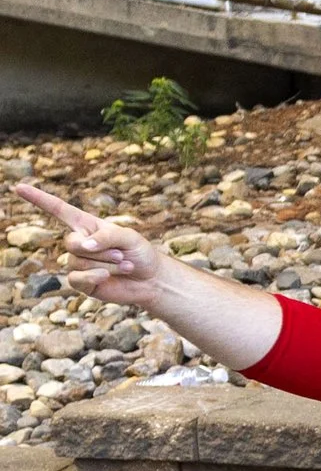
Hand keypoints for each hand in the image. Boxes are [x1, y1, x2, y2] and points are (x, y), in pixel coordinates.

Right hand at [14, 182, 162, 303]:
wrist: (152, 280)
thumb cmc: (141, 253)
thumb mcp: (129, 237)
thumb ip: (107, 235)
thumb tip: (83, 246)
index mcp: (86, 226)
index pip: (58, 209)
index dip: (38, 198)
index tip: (18, 188)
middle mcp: (78, 243)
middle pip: (71, 243)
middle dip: (100, 250)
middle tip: (121, 255)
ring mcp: (78, 263)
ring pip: (78, 262)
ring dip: (106, 264)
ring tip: (125, 265)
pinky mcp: (81, 282)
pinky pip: (76, 278)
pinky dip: (94, 277)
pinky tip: (108, 277)